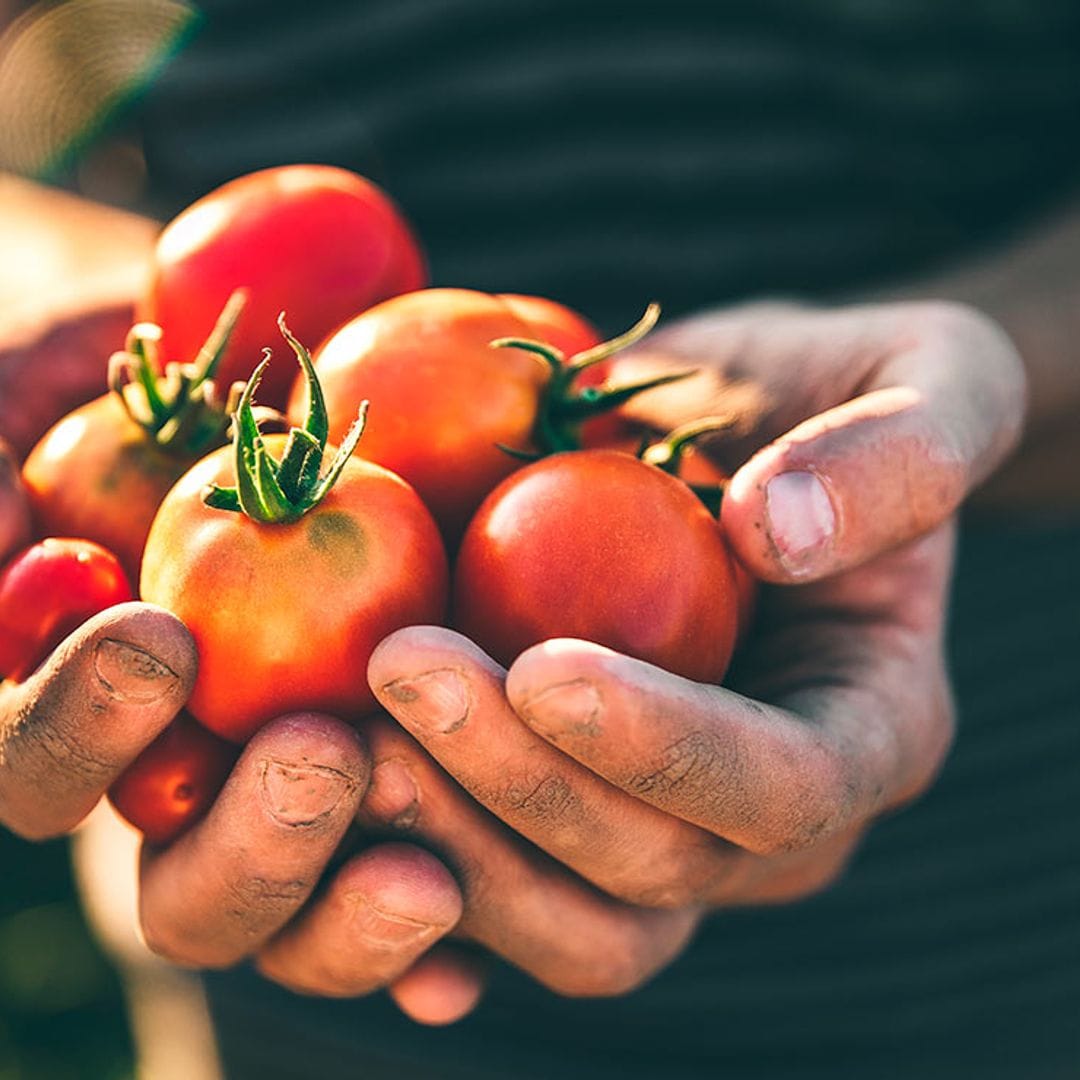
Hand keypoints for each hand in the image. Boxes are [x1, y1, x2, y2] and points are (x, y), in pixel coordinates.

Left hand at [361, 300, 1024, 1008]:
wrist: (739, 433)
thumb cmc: (836, 395)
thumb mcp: (929, 372)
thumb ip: (902, 450)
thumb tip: (778, 532)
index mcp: (871, 730)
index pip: (783, 789)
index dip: (666, 750)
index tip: (542, 666)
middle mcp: (774, 821)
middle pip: (654, 870)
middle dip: (520, 788)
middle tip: (397, 671)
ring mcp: (670, 834)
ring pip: (567, 916)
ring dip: (449, 840)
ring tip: (347, 727)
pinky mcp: (577, 820)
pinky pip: (495, 891)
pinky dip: (413, 866)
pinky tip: (334, 802)